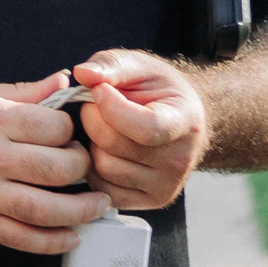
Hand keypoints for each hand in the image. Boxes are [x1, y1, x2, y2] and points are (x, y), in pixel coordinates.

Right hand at [0, 76, 109, 254]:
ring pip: (47, 209)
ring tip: (98, 205)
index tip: (67, 134)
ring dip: (82, 210)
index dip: (69, 130)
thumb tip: (60, 82)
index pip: (54, 128)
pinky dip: (52, 242)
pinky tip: (71, 236)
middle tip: (83, 166)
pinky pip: (21, 238)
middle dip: (82, 167)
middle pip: (58, 168)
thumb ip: (21, 93)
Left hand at [72, 50, 209, 209]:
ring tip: (102, 127)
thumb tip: (83, 73)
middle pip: (115, 146)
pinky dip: (93, 167)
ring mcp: (165, 185)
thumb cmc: (156, 89)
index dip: (112, 108)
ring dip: (91, 143)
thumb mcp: (138, 66)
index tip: (99, 90)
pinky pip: (102, 188)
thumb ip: (111, 65)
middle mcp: (179, 160)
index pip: (147, 128)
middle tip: (94, 105)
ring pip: (104, 167)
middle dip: (92, 119)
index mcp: (184, 122)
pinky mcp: (147, 201)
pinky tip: (102, 148)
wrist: (178, 118)